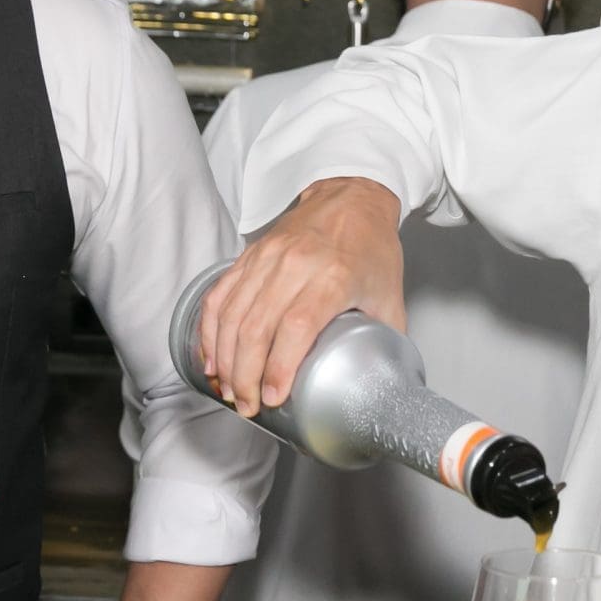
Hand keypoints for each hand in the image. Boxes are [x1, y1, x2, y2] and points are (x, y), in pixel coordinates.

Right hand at [197, 177, 405, 416]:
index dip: (279, 367)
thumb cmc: (371, 245)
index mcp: (333, 276)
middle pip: (256, 327)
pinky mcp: (249, 256)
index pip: (296, 327)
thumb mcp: (389, 295)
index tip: (273, 397)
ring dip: (225, 360)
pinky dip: (211, 332)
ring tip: (229, 390)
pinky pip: (220, 297)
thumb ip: (385, 340)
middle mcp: (295, 265)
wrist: (350, 195)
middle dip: (245, 376)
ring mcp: (267, 258)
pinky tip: (212, 358)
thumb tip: (382, 381)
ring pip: (232, 316)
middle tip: (248, 405)